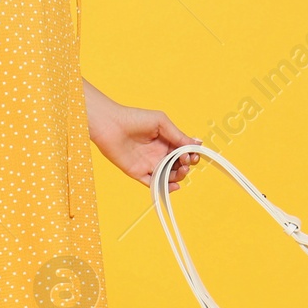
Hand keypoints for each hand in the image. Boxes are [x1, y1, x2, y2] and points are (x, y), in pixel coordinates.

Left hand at [84, 87, 201, 191]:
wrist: (111, 126)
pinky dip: (165, 188)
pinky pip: (154, 184)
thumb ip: (178, 135)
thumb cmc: (134, 119)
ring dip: (178, 176)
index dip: (191, 155)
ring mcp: (149, 164)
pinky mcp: (138, 173)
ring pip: (169, 176)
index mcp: (166, 141)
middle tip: (186, 162)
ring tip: (182, 171)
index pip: (183, 152)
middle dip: (186, 166)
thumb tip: (197, 144)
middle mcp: (159, 154)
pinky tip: (174, 186)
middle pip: (178, 166)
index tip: (192, 154)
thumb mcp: (161, 123)